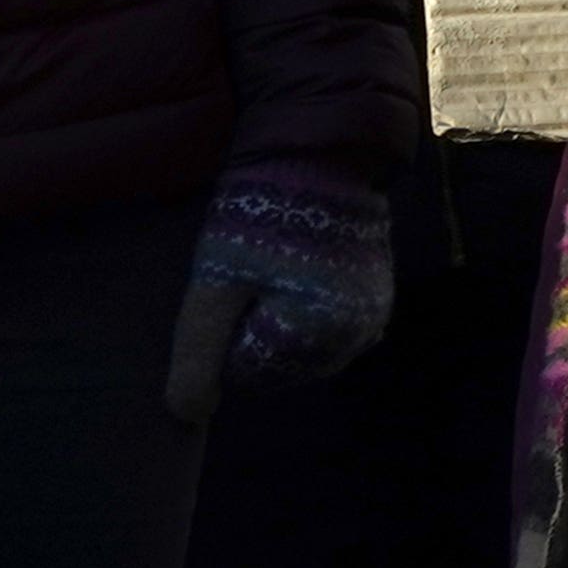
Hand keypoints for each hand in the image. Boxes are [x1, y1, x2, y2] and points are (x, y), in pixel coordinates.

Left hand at [166, 170, 392, 423]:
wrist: (318, 152)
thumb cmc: (259, 217)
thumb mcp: (215, 285)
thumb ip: (197, 356)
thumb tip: (189, 416)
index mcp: (319, 338)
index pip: (249, 371)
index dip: (227, 330)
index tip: (231, 284)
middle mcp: (357, 336)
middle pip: (282, 363)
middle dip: (257, 329)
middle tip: (248, 274)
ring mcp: (373, 315)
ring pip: (306, 346)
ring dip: (282, 320)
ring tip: (271, 268)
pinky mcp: (378, 293)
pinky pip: (333, 326)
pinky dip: (310, 312)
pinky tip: (297, 275)